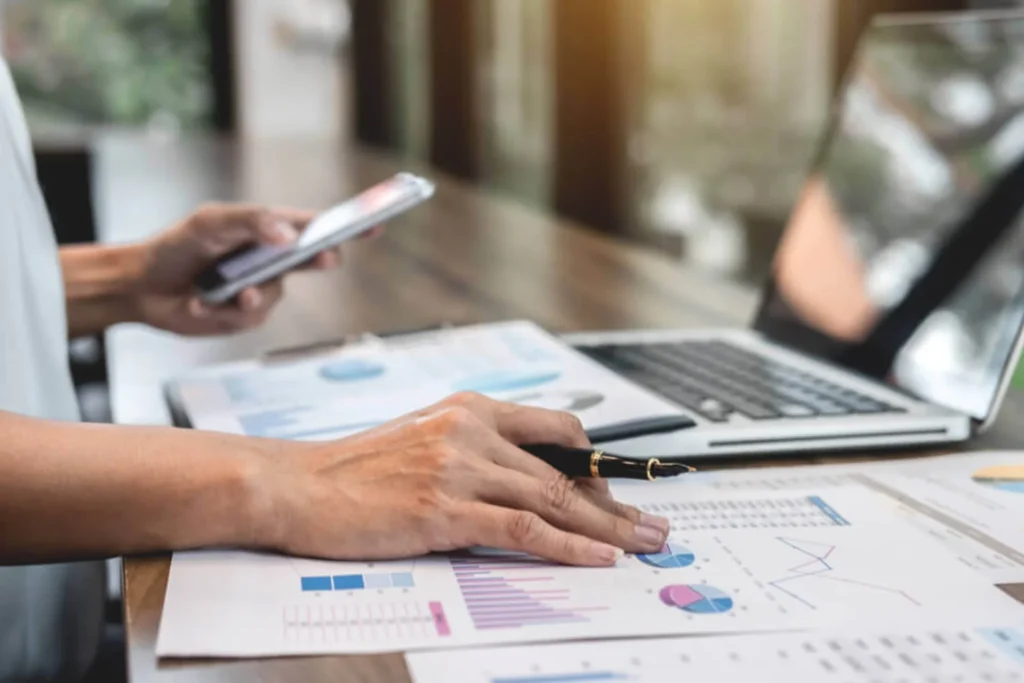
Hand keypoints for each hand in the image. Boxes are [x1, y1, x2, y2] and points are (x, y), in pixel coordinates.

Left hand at [133, 203, 366, 335]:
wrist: (142, 286)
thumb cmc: (178, 244)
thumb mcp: (212, 222)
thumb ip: (252, 222)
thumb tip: (288, 234)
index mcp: (268, 231)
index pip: (315, 226)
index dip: (348, 225)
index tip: (375, 222)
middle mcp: (271, 260)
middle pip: (312, 261)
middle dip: (319, 259)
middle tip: (323, 256)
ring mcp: (261, 289)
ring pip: (277, 295)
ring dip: (250, 293)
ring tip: (220, 290)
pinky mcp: (244, 316)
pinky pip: (251, 316)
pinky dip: (225, 310)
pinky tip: (200, 302)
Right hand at [258, 393, 670, 565]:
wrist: (295, 484)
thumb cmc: (355, 471)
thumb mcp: (423, 441)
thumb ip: (474, 452)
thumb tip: (525, 484)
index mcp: (469, 409)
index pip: (555, 431)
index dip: (596, 466)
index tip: (620, 493)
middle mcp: (471, 430)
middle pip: (564, 473)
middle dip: (616, 504)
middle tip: (653, 526)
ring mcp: (459, 468)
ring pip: (553, 500)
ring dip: (607, 528)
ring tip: (643, 546)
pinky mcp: (444, 509)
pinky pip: (523, 529)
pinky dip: (568, 545)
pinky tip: (597, 557)